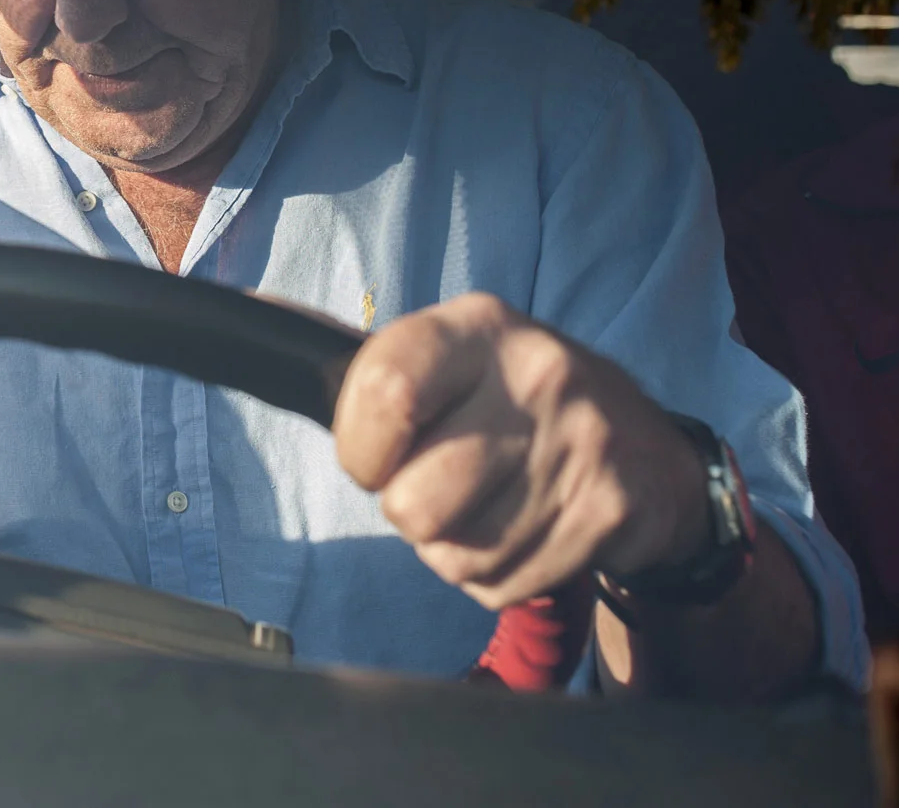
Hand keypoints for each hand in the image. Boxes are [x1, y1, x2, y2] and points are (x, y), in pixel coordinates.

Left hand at [333, 292, 708, 610]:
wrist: (647, 451)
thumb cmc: (511, 404)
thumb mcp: (447, 358)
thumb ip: (359, 363)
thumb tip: (251, 313)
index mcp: (476, 327)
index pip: (384, 392)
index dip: (360, 449)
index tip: (375, 454)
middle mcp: (536, 375)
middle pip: (412, 505)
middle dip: (410, 511)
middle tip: (445, 482)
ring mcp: (581, 445)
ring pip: (454, 556)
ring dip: (455, 548)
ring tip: (490, 503)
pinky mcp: (610, 511)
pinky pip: (503, 585)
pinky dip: (500, 574)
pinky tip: (527, 528)